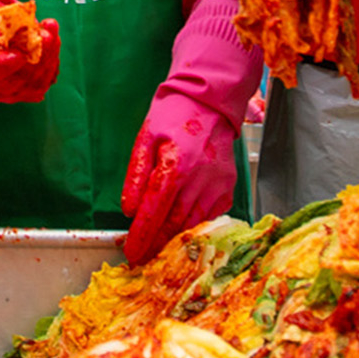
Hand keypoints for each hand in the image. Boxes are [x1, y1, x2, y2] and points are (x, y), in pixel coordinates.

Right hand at [0, 0, 60, 102]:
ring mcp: (4, 91)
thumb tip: (7, 38)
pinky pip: (42, 81)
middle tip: (44, 34)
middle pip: (9, 84)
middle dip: (31, 60)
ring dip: (46, 58)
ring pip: (30, 85)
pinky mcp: (24, 88)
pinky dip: (51, 59)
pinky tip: (51, 35)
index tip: (19, 54)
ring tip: (49, 28)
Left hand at [119, 96, 237, 263]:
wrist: (210, 102)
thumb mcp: (145, 138)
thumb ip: (136, 175)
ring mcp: (218, 184)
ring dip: (174, 238)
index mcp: (176, 163)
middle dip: (156, 243)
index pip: (155, 209)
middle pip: (174, 222)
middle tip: (141, 255)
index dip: (142, 235)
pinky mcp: (228, 187)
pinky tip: (181, 226)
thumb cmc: (174, 115)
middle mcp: (200, 177)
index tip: (132, 253)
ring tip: (157, 246)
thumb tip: (130, 209)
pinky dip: (193, 224)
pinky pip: (209, 216)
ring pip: (193, 223)